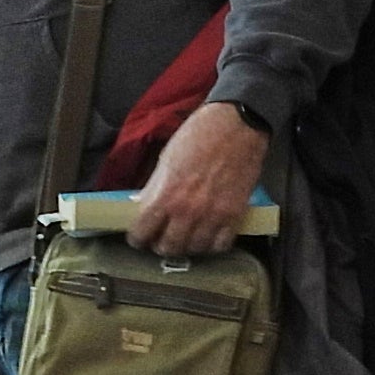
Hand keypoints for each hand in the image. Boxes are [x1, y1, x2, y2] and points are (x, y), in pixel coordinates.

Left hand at [130, 101, 267, 259]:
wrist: (236, 124)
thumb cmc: (199, 134)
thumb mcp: (166, 159)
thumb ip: (155, 187)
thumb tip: (143, 205)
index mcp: (165, 194)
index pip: (142, 233)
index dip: (138, 238)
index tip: (140, 237)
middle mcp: (187, 211)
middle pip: (168, 247)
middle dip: (161, 245)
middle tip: (162, 239)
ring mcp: (212, 216)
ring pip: (194, 250)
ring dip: (187, 246)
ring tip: (185, 237)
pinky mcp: (234, 215)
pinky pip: (220, 245)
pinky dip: (213, 244)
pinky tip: (209, 235)